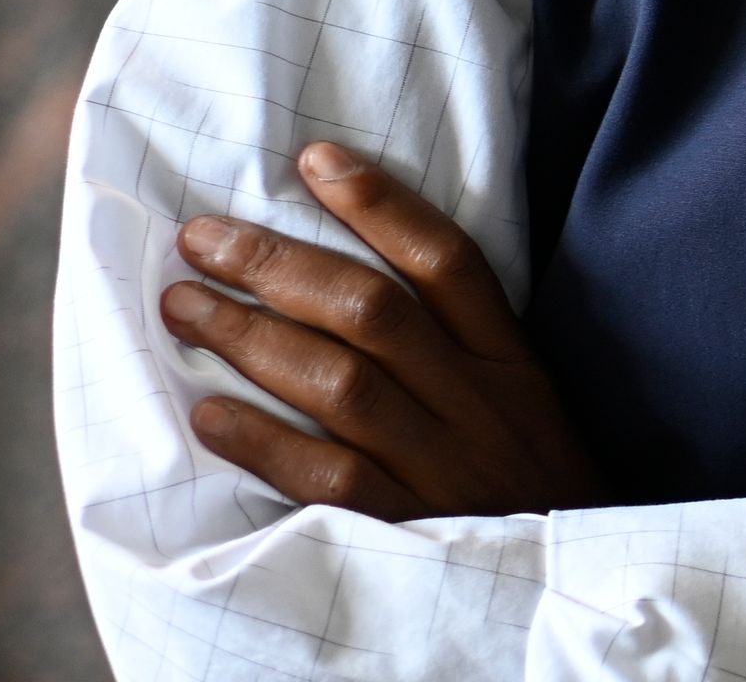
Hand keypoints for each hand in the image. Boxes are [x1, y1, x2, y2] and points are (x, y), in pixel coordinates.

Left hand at [162, 140, 604, 520]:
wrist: (562, 587)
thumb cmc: (522, 481)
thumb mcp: (518, 402)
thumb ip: (454, 348)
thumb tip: (344, 274)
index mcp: (511, 362)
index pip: (448, 262)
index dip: (381, 204)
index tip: (312, 160)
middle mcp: (480, 404)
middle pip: (374, 312)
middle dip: (279, 265)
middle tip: (201, 239)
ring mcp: (445, 470)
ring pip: (342, 385)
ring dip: (251, 338)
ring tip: (182, 307)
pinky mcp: (408, 533)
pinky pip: (330, 481)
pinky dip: (264, 443)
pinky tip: (208, 415)